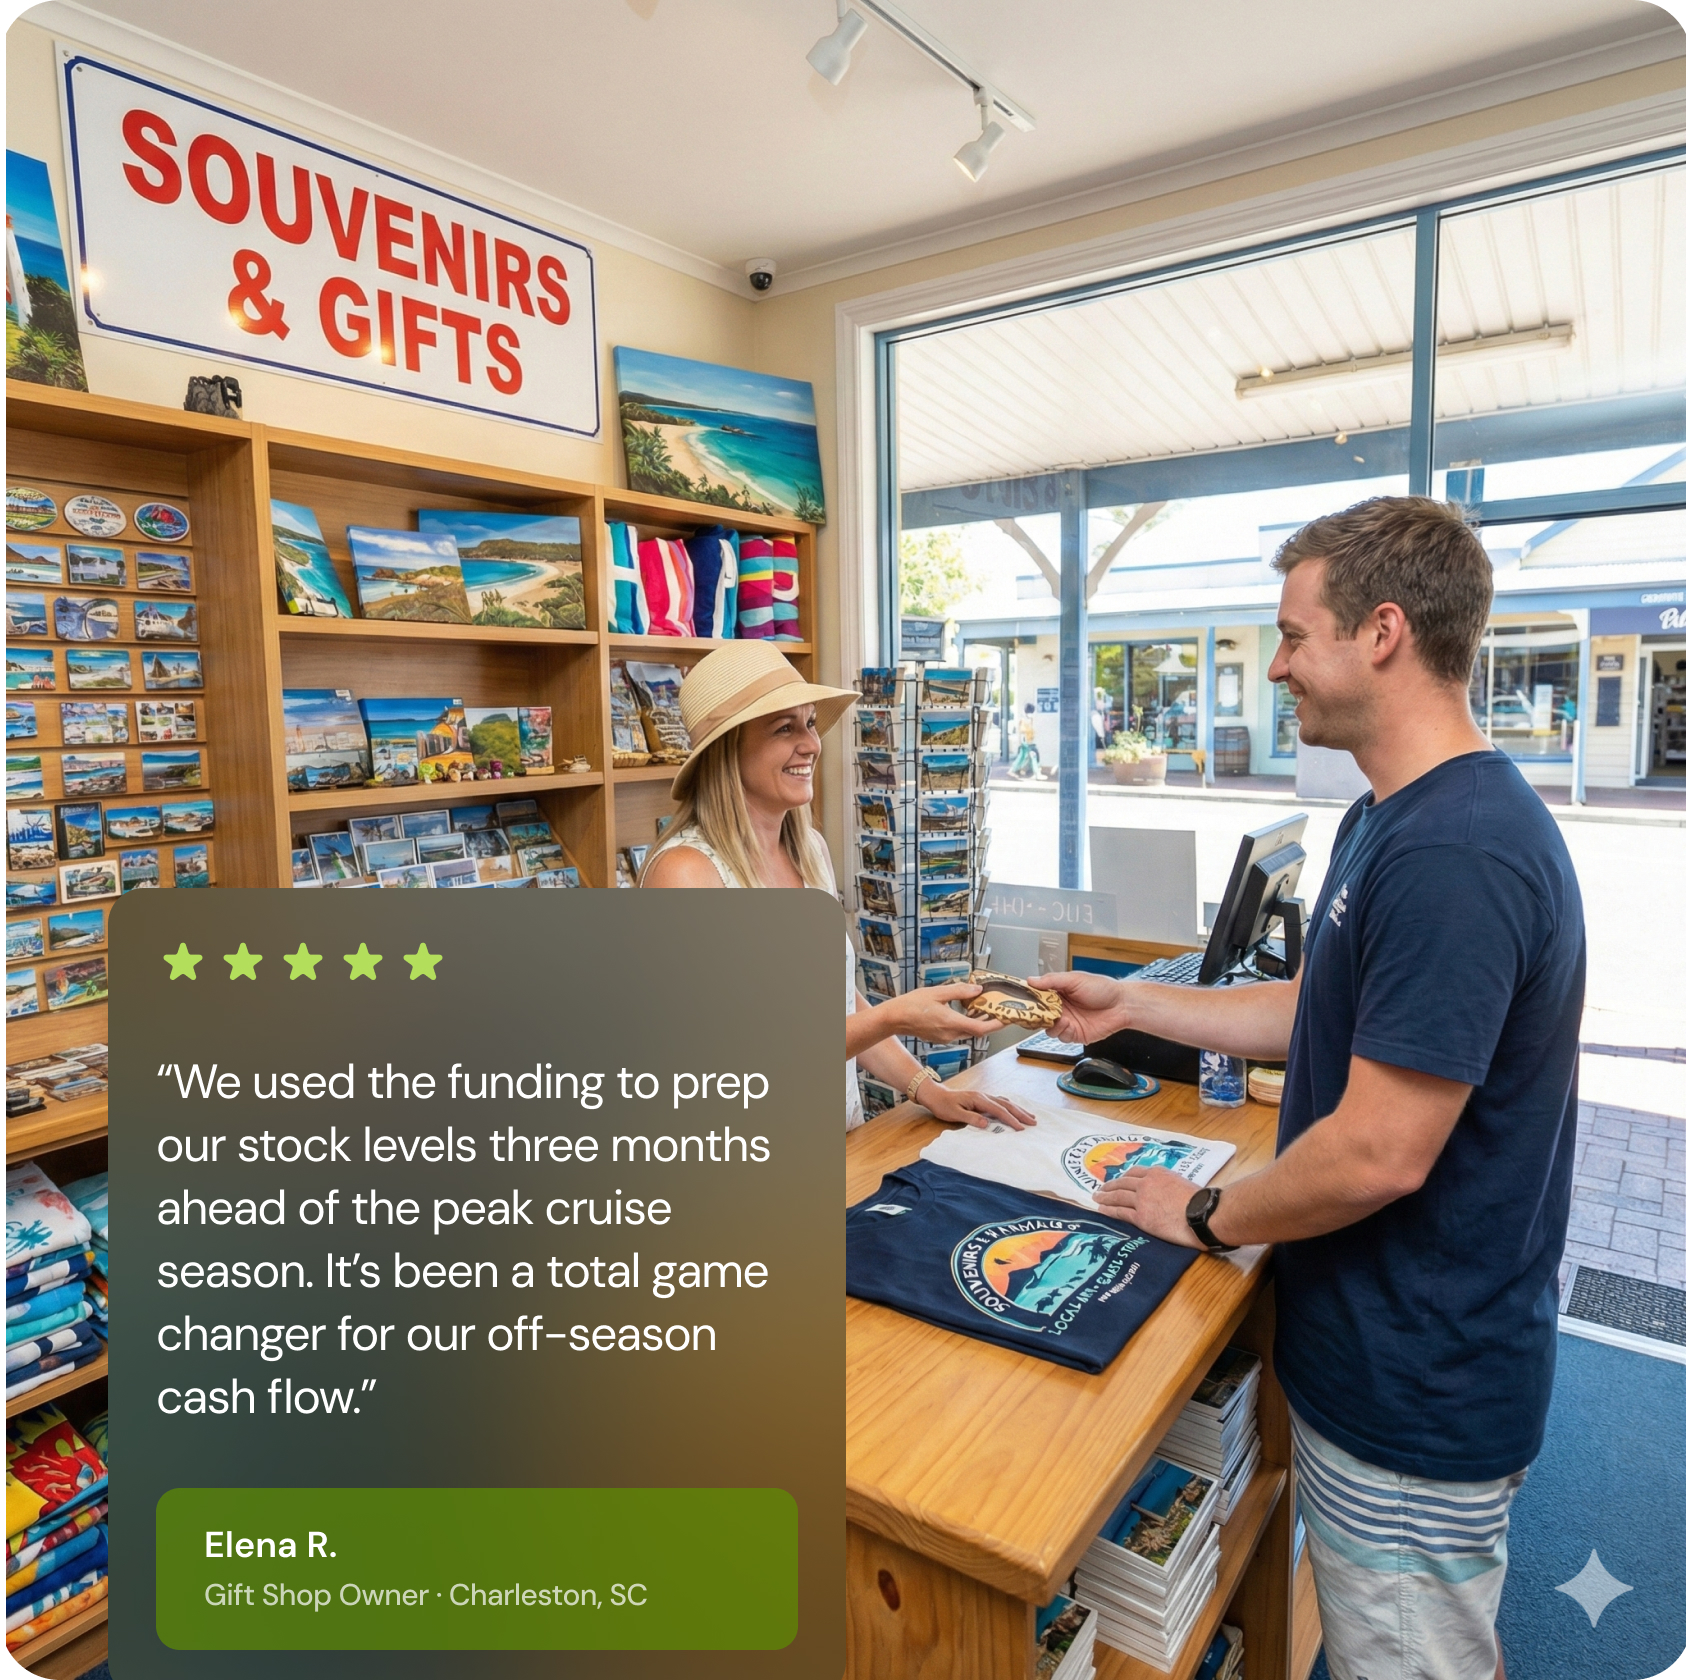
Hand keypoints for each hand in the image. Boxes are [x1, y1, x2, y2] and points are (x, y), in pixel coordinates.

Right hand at [889, 984, 997, 1044]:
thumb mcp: (937, 992)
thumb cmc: (912, 1005)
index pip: (980, 1029)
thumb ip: (959, 991)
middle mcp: (949, 1033)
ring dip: (976, 1022)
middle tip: (996, 1010)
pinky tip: (964, 1012)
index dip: (995, 1025)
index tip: (1005, 1019)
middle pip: (976, 1031)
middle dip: (988, 1022)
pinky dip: (965, 1023)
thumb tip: (977, 989)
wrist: (894, 1018)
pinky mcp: (939, 1037)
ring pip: (967, 1032)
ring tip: (982, 1008)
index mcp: (950, 1022)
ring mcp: (944, 1038)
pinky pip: (957, 1032)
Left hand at [921, 1082, 1037, 1130]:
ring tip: (1030, 1116)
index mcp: (978, 1099)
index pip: (998, 1110)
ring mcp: (984, 1096)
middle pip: (1006, 1105)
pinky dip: (1010, 1106)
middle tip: (1033, 1122)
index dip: (1011, 1120)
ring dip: (1018, 1109)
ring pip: (1005, 1102)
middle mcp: (984, 1096)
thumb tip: (986, 1124)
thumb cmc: (944, 1105)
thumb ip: (970, 1118)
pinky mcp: (982, 1099)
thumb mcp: (954, 1114)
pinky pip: (1000, 1102)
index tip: (1021, 1128)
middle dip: (1020, 1114)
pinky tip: (1015, 1110)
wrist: (936, 1095)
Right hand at [1037, 971, 1135, 1043]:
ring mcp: (1067, 1021)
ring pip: (1047, 1028)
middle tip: (1036, 1012)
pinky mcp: (1075, 1034)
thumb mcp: (1075, 978)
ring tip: (1057, 1017)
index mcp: (1058, 992)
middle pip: (1039, 1014)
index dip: (1029, 999)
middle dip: (1036, 1015)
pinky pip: (1060, 1036)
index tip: (1022, 1000)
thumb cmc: (1103, 989)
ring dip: (1050, 1024)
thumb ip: (1052, 980)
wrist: (1122, 1005)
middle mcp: (1061, 1007)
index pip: (1037, 996)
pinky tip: (1067, 1024)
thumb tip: (1032, 980)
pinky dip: (1061, 1031)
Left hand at [1093, 1165, 1202, 1246]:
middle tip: (1101, 1189)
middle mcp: (1146, 1184)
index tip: (1119, 1180)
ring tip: (1096, 1198)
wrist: (1202, 1214)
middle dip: (1110, 1186)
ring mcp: (1142, 1200)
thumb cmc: (1200, 1201)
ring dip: (1105, 1197)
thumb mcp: (1182, 1183)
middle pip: (1123, 1183)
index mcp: (1157, 1173)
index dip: (1124, 1177)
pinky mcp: (1141, 1218)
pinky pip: (1120, 1212)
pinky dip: (1109, 1210)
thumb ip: (1169, 1185)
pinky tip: (1102, 1210)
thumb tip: (1167, 1193)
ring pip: (1118, 1197)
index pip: (1135, 1172)